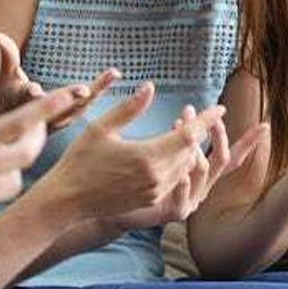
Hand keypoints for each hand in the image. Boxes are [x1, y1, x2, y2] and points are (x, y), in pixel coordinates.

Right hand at [0, 30, 117, 131]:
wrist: (18, 131)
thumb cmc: (9, 98)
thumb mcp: (5, 77)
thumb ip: (6, 54)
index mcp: (27, 106)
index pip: (28, 100)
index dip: (31, 92)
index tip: (35, 89)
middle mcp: (47, 116)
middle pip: (59, 106)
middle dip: (71, 97)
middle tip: (84, 91)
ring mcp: (61, 120)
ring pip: (80, 105)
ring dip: (96, 90)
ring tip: (112, 73)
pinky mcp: (71, 118)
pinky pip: (88, 103)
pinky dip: (99, 90)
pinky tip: (114, 74)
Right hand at [36, 82, 225, 221]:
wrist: (67, 200)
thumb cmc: (80, 160)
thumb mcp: (102, 128)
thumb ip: (129, 108)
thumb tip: (150, 87)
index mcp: (147, 157)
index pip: (188, 135)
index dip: (206, 120)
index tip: (220, 108)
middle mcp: (157, 177)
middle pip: (192, 151)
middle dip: (198, 131)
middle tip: (196, 114)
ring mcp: (155, 192)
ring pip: (186, 167)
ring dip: (190, 149)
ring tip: (186, 131)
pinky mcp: (151, 201)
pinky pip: (176, 179)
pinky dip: (180, 163)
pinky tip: (173, 152)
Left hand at [108, 112, 267, 230]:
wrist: (118, 205)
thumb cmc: (138, 176)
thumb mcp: (161, 152)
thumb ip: (178, 137)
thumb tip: (187, 111)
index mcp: (201, 173)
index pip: (231, 156)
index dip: (249, 142)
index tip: (264, 125)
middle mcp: (201, 187)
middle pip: (222, 160)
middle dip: (218, 134)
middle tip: (211, 114)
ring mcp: (191, 201)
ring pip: (202, 172)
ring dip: (194, 147)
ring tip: (180, 124)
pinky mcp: (176, 212)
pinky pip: (184, 195)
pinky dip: (183, 180)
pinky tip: (178, 168)